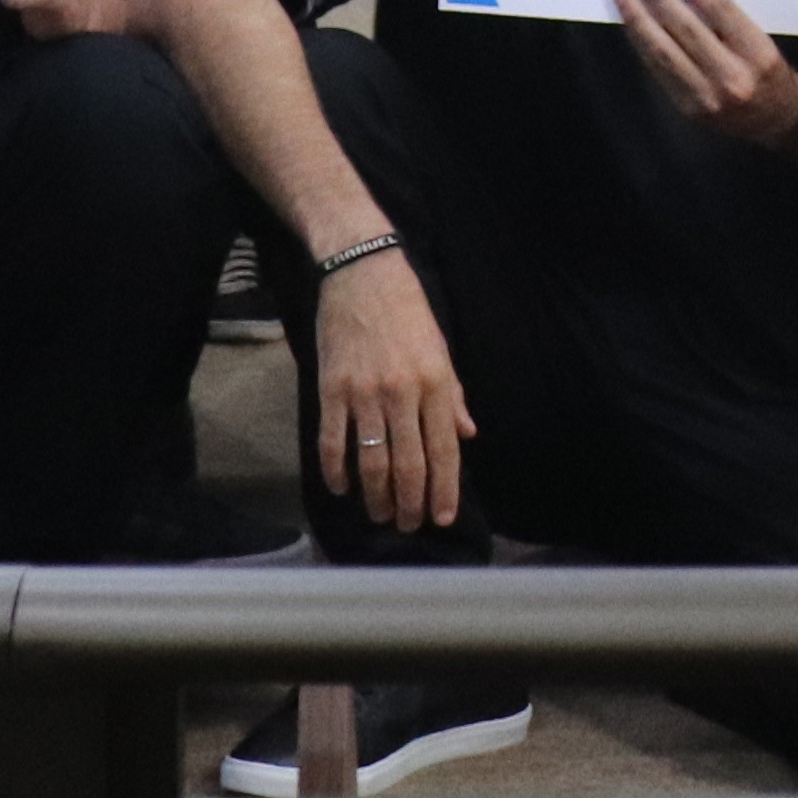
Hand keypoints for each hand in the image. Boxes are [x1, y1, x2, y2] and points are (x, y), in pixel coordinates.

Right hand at [308, 249, 477, 531]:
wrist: (362, 272)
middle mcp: (402, 393)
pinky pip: (332, 442)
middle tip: (408, 525)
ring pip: (371, 461)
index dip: (444, 491)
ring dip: (376, 496)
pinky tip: (341, 488)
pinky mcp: (331, 389)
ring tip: (380, 514)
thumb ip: (453, 395)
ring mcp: (364, 393)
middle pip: (408, 465)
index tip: (441, 518)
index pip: (444, 451)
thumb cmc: (408, 310)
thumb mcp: (441, 349)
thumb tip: (466, 434)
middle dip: (410, 504)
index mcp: (435, 383)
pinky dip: (336, 471)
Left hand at [612, 0, 797, 149]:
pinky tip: (631, 24)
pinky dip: (641, 43)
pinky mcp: (688, 109)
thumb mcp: (763, 40)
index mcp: (758, 53)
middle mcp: (732, 77)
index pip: (719, 8)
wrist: (779, 121)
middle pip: (685, 28)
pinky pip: (659, 70)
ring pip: (663, 51)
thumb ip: (728, 19)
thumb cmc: (770, 71)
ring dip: (638, 19)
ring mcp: (707, 97)